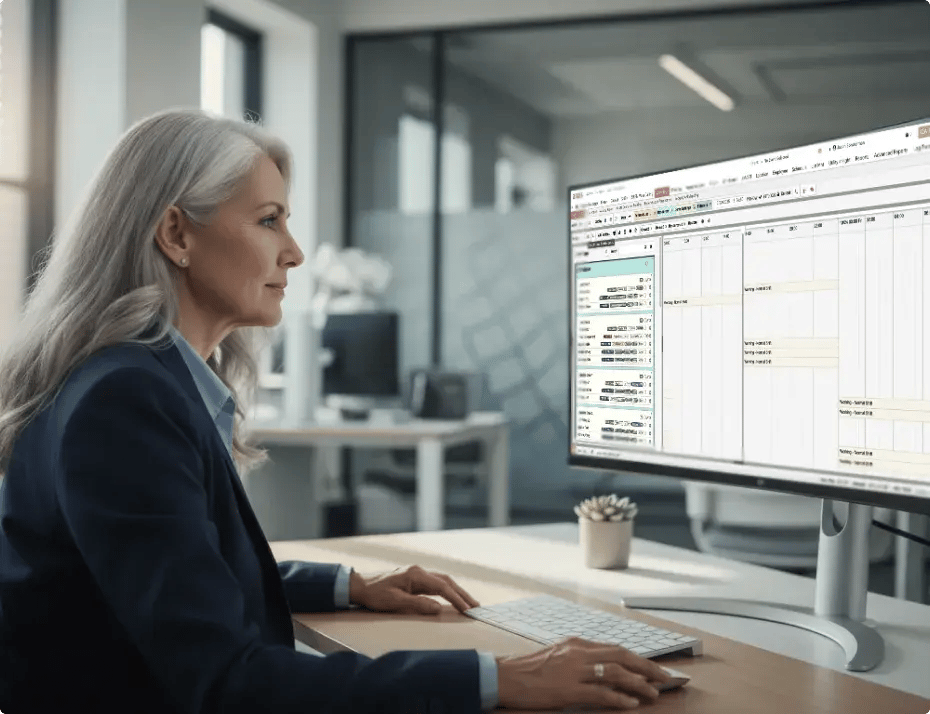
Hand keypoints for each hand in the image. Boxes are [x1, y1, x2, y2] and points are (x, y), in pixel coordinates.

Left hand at [351, 564, 479, 614]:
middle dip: (462, 593)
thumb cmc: (375, 594)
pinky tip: (451, 597)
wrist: (359, 585)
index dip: (456, 598)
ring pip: (442, 581)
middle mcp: (419, 571)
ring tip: (468, 603)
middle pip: (447, 581)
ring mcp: (416, 574)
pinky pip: (435, 584)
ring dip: (456, 591)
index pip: (442, 587)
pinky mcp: (413, 579)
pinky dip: (446, 591)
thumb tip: (438, 609)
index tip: (468, 609)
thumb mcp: (395, 602)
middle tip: (476, 606)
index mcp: (416, 575)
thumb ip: (418, 605)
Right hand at [496, 637, 672, 709]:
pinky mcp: (568, 689)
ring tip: (654, 693)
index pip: (616, 648)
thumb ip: (581, 658)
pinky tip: (631, 704)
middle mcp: (579, 652)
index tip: (654, 669)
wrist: (505, 676)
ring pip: (616, 673)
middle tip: (665, 679)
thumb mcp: (558, 655)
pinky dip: (619, 699)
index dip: (639, 659)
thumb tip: (606, 669)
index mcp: (577, 643)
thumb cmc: (529, 669)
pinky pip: (600, 693)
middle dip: (647, 668)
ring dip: (639, 684)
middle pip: (622, 656)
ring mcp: (574, 670)